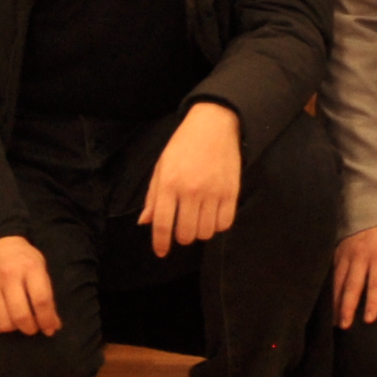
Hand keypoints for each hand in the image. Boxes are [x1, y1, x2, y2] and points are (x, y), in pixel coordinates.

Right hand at [0, 234, 60, 337]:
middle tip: (34, 327)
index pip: (41, 300)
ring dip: (15, 329)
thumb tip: (53, 325)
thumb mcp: (40, 266)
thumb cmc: (22, 258)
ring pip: (4, 323)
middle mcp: (8, 277)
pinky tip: (5, 320)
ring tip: (19, 322)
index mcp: (30, 267)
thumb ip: (46, 294)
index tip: (51, 328)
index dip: (48, 319)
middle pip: (21, 315)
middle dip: (31, 328)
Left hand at [144, 103, 242, 254]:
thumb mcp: (162, 166)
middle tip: (183, 226)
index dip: (160, 243)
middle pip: (186, 234)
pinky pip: (225, 224)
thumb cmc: (183, 145)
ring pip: (205, 232)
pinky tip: (213, 214)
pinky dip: (218, 225)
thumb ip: (153, 196)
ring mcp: (213, 192)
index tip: (161, 252)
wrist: (215, 124)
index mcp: (169, 183)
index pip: (163, 224)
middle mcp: (190, 190)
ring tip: (199, 219)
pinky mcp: (231, 191)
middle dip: (182, 237)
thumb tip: (145, 222)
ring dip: (200, 231)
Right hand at [333, 224, 376, 327]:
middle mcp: (362, 256)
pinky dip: (331, 288)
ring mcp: (348, 253)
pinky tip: (331, 301)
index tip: (368, 320)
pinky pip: (334, 272)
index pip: (376, 284)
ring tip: (336, 320)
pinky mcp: (340, 250)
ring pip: (340, 281)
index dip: (372, 303)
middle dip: (348, 307)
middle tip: (344, 326)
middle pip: (353, 286)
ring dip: (337, 302)